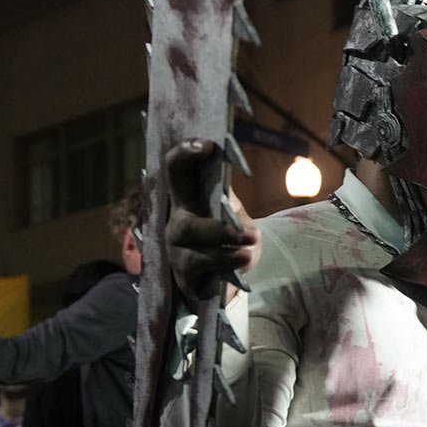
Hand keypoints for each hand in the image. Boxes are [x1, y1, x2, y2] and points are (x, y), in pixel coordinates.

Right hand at [164, 139, 261, 297]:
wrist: (230, 280)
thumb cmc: (231, 242)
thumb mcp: (236, 218)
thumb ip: (230, 205)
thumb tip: (226, 194)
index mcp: (188, 200)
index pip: (175, 170)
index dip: (184, 154)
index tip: (207, 145)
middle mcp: (176, 222)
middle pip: (180, 213)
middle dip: (215, 224)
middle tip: (245, 225)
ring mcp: (175, 249)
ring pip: (191, 239)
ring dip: (224, 243)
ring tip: (251, 246)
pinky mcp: (182, 274)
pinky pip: (199, 264)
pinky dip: (226, 260)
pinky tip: (244, 259)